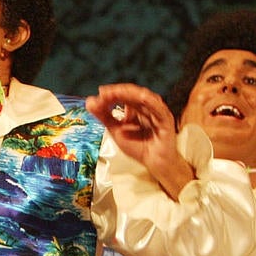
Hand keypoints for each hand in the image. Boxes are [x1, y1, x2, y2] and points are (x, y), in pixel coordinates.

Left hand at [86, 83, 191, 197]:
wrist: (154, 163)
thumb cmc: (139, 148)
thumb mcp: (116, 131)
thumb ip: (104, 117)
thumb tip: (90, 102)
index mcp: (135, 109)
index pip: (123, 96)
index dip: (111, 95)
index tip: (98, 96)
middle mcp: (146, 107)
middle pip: (132, 94)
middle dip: (118, 92)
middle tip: (104, 93)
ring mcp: (156, 112)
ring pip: (144, 97)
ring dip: (130, 94)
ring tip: (116, 93)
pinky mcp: (165, 119)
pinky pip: (158, 108)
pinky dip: (149, 101)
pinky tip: (140, 97)